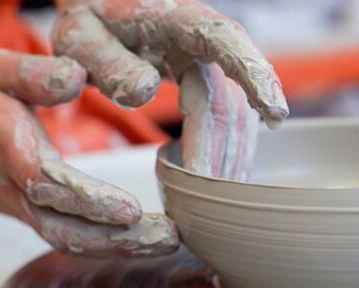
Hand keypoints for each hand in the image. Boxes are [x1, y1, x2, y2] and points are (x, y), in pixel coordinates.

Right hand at [0, 49, 177, 257]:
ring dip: (119, 246)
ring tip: (165, 241)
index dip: (88, 200)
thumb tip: (74, 77)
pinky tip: (142, 240)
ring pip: (68, 239)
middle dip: (116, 239)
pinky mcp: (33, 214)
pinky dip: (107, 243)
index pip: (48, 183)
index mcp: (9, 148)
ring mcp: (23, 207)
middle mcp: (15, 188)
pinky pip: (69, 237)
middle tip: (168, 236)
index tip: (131, 210)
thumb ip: (32, 74)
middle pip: (62, 227)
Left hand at [52, 0, 289, 178]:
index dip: (256, 76)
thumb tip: (145, 91)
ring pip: (237, 116)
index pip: (227, 41)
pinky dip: (229, 150)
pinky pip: (234, 119)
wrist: (107, 12)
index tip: (276, 113)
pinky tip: (221, 175)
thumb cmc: (93, 21)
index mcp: (177, 19)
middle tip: (200, 197)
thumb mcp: (81, 34)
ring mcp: (216, 63)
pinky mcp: (217, 81)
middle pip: (227, 100)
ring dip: (229, 157)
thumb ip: (107, 62)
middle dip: (218, 152)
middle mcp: (208, 39)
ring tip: (214, 197)